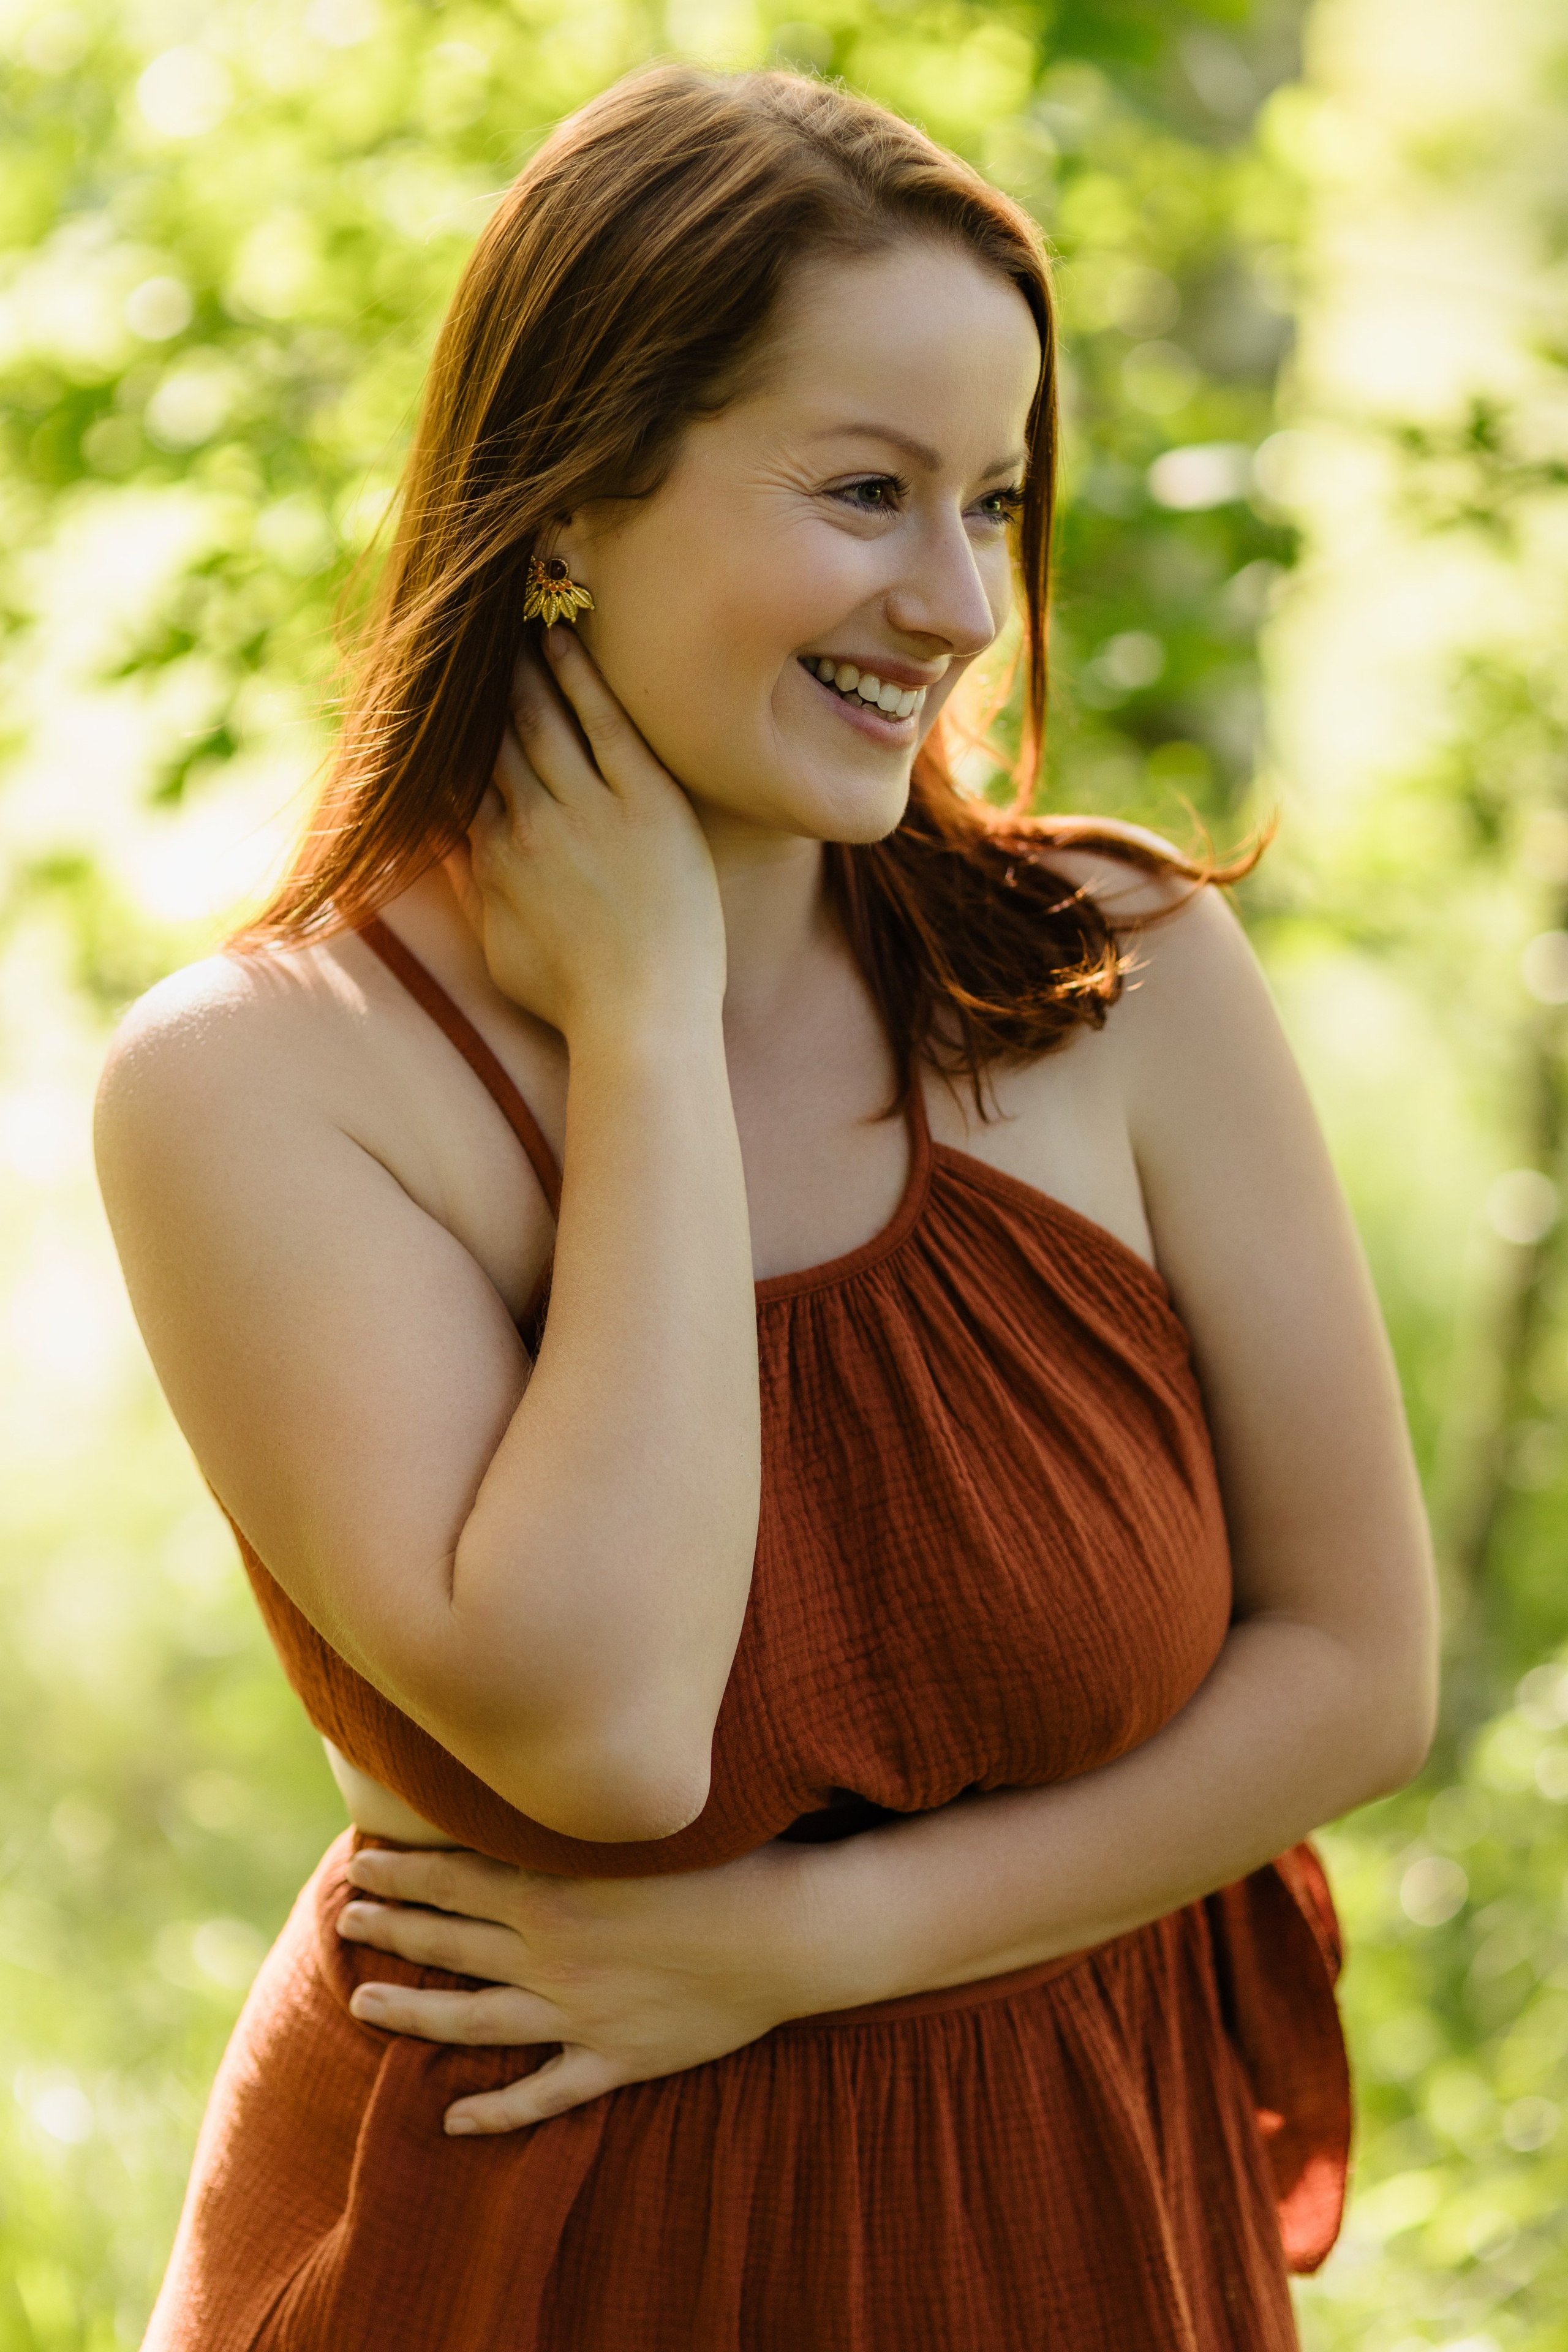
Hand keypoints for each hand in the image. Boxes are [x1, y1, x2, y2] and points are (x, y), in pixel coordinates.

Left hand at [336, 1838, 838, 2136]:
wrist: (787, 1933)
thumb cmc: (725, 1861)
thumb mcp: (637, 1828)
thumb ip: (576, 1821)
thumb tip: (523, 1790)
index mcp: (555, 1893)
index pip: (453, 1879)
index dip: (400, 1875)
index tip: (359, 1869)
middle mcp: (552, 1955)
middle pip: (450, 1942)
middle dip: (393, 1930)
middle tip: (347, 1921)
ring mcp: (579, 2015)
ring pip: (473, 2019)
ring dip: (413, 2014)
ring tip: (362, 2005)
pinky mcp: (615, 2059)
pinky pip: (542, 2093)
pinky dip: (494, 2111)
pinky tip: (452, 2118)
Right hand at [450, 629, 724, 1041]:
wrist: (641, 1019)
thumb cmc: (576, 999)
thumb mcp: (499, 949)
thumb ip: (468, 889)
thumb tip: (439, 845)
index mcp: (495, 858)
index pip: (464, 776)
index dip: (452, 730)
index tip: (443, 693)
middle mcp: (530, 824)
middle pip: (497, 737)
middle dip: (484, 685)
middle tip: (476, 635)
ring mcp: (587, 809)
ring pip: (543, 719)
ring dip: (525, 667)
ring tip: (516, 621)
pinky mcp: (643, 802)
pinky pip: (604, 721)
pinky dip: (580, 677)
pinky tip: (566, 639)